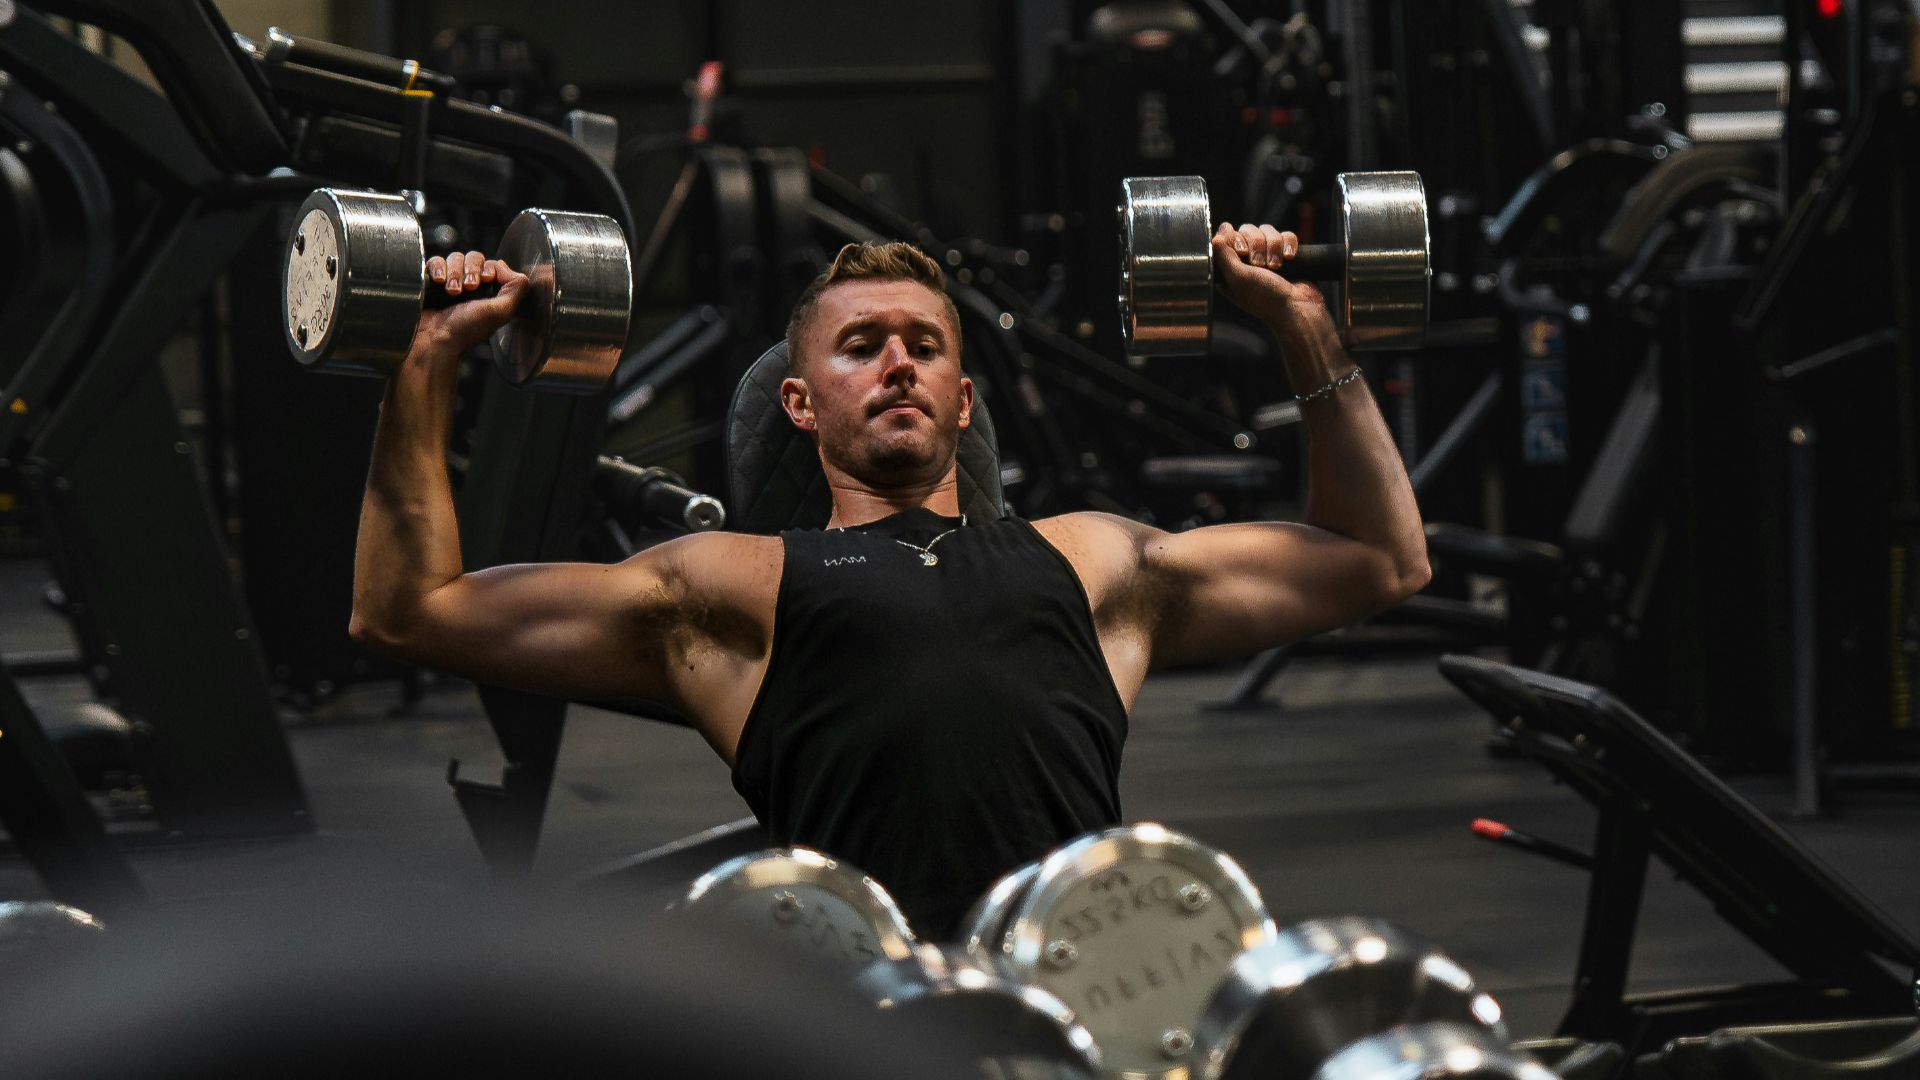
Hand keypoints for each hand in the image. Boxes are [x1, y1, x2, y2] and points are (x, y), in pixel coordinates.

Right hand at [412, 249, 529, 356]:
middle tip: (468, 288)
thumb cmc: (467, 329)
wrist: (435, 338)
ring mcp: (449, 282)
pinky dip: (438, 268)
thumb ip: (516, 288)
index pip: (492, 264)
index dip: (489, 268)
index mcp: (489, 292)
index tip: (484, 280)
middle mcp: (470, 286)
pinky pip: (436, 261)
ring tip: (451, 291)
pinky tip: (438, 282)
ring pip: (455, 257)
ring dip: (455, 272)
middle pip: (474, 257)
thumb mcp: (501, 311)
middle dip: (471, 270)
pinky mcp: (430, 280)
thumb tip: (505, 266)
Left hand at [1211, 223, 1334, 343]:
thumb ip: (1223, 255)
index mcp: (1230, 268)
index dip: (1236, 239)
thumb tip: (1217, 235)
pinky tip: (1290, 259)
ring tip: (1277, 267)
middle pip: (1248, 230)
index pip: (1227, 236)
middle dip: (1257, 245)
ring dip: (1274, 247)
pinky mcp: (1286, 253)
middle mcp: (1246, 261)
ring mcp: (1267, 255)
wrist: (1297, 308)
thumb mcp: (1237, 278)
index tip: (1243, 252)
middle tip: (1261, 265)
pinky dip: (1288, 245)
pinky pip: (1286, 235)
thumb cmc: (1266, 299)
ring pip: (1268, 230)